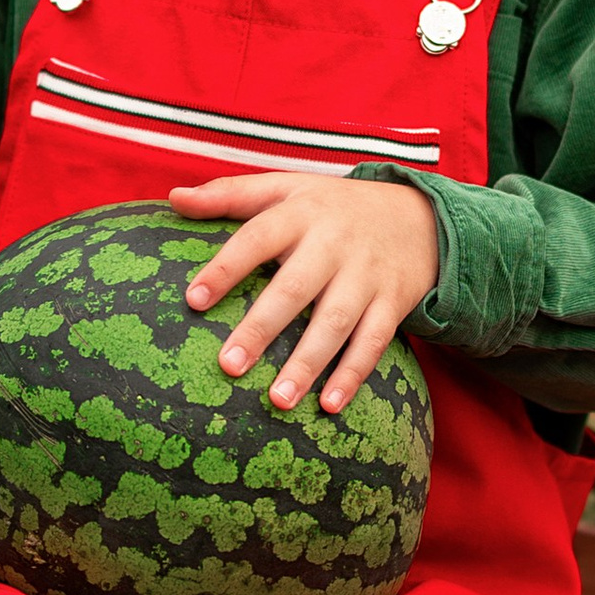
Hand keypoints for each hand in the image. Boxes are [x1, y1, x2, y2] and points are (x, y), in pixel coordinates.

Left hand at [170, 172, 438, 415]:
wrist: (419, 218)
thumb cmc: (332, 208)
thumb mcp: (286, 188)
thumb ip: (230, 194)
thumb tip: (174, 197)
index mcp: (301, 212)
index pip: (257, 237)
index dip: (226, 267)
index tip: (193, 299)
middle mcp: (334, 243)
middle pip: (295, 288)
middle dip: (263, 328)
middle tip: (229, 365)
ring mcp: (366, 275)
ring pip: (336, 321)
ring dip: (308, 362)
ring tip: (277, 399)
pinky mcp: (393, 302)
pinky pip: (374, 342)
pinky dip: (353, 374)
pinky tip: (329, 405)